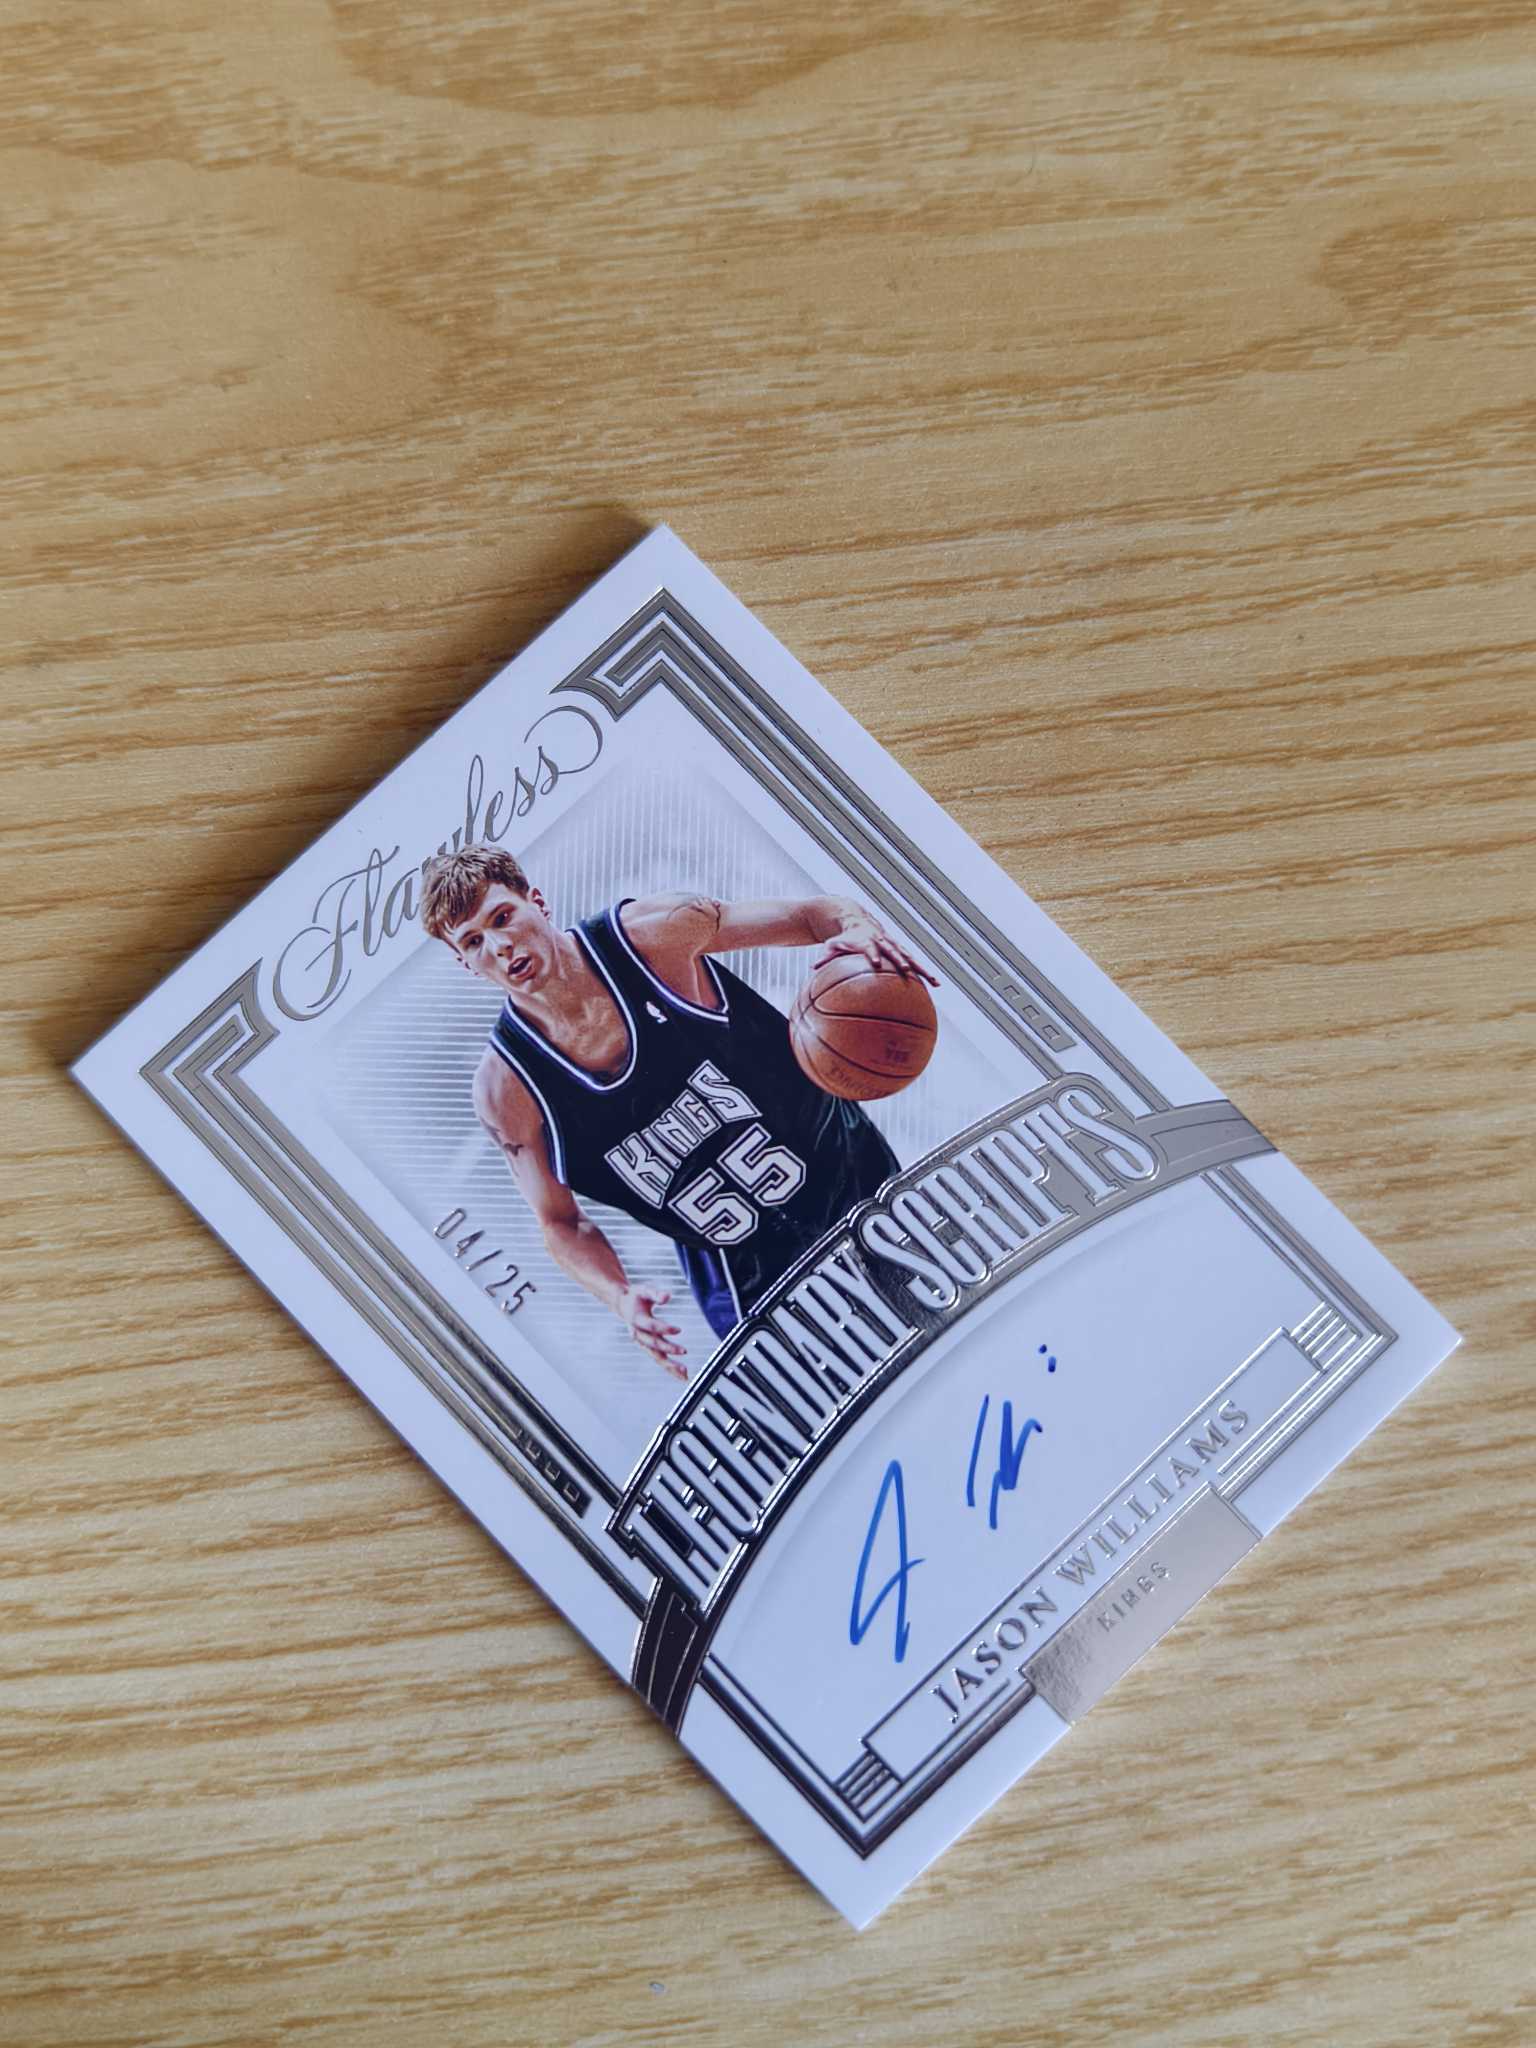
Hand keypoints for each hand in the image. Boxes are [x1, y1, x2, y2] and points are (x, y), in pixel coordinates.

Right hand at [618, 1286, 687, 1378]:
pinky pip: (659, 1359)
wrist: (623, 1305)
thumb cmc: (636, 1296)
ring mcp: (642, 1342)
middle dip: (669, 1349)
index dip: (664, 1328)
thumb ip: (656, 1294)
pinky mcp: (647, 1347)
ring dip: (670, 1365)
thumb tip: (667, 1296)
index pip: (651, 1326)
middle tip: (684, 1351)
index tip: (678, 1329)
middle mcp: (638, 1334)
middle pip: (654, 1344)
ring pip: (656, 1356)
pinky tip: (682, 1376)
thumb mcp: (644, 1290)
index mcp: (637, 1319)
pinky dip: (670, 1368)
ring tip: (685, 1373)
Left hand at [814, 919, 939, 984]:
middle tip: (907, 971)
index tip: (877, 964)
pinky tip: (935, 984)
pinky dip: (924, 971)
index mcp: (866, 940)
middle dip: (900, 960)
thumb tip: (813, 968)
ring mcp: (894, 946)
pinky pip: (914, 962)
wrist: (857, 920)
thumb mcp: (832, 945)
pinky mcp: (900, 950)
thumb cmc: (842, 938)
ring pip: (911, 957)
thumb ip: (825, 956)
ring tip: (936, 982)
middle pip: (894, 951)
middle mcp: (883, 942)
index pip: (870, 947)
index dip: (873, 954)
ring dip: (922, 969)